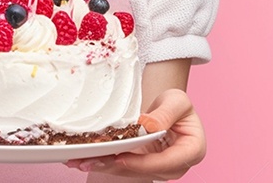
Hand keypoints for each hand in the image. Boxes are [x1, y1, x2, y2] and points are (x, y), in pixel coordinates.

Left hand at [63, 88, 205, 178]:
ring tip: (80, 161)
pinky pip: (122, 166)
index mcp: (192, 151)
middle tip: (90, 160)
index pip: (166, 162)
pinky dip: (103, 162)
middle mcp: (175, 166)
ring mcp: (156, 168)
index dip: (142, 162)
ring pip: (129, 172)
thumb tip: (149, 126)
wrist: (169, 110)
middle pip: (144, 171)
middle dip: (115, 167)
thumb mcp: (177, 101)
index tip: (121, 157)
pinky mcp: (141, 166)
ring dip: (104, 167)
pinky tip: (83, 159)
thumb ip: (166, 114)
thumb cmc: (177, 105)